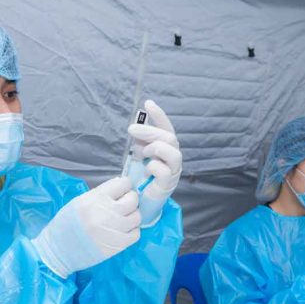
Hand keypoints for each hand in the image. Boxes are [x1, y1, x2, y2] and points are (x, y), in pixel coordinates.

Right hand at [31, 177, 140, 277]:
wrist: (58, 250)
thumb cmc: (67, 223)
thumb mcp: (80, 201)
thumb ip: (101, 193)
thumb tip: (121, 185)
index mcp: (96, 198)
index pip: (123, 184)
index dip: (125, 186)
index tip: (122, 191)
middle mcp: (106, 212)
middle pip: (133, 200)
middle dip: (130, 200)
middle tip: (124, 205)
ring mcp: (114, 229)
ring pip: (137, 217)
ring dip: (132, 216)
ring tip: (122, 219)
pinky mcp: (118, 245)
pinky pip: (136, 234)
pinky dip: (132, 231)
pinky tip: (123, 231)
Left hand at [127, 100, 181, 226]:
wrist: (141, 199)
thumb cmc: (141, 175)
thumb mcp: (139, 153)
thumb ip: (140, 141)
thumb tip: (135, 127)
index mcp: (167, 147)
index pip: (166, 127)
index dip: (159, 115)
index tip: (148, 103)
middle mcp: (173, 157)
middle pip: (168, 138)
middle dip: (149, 131)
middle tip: (131, 130)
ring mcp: (173, 171)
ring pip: (173, 153)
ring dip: (155, 149)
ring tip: (143, 153)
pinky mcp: (168, 184)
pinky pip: (164, 171)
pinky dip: (153, 166)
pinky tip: (146, 169)